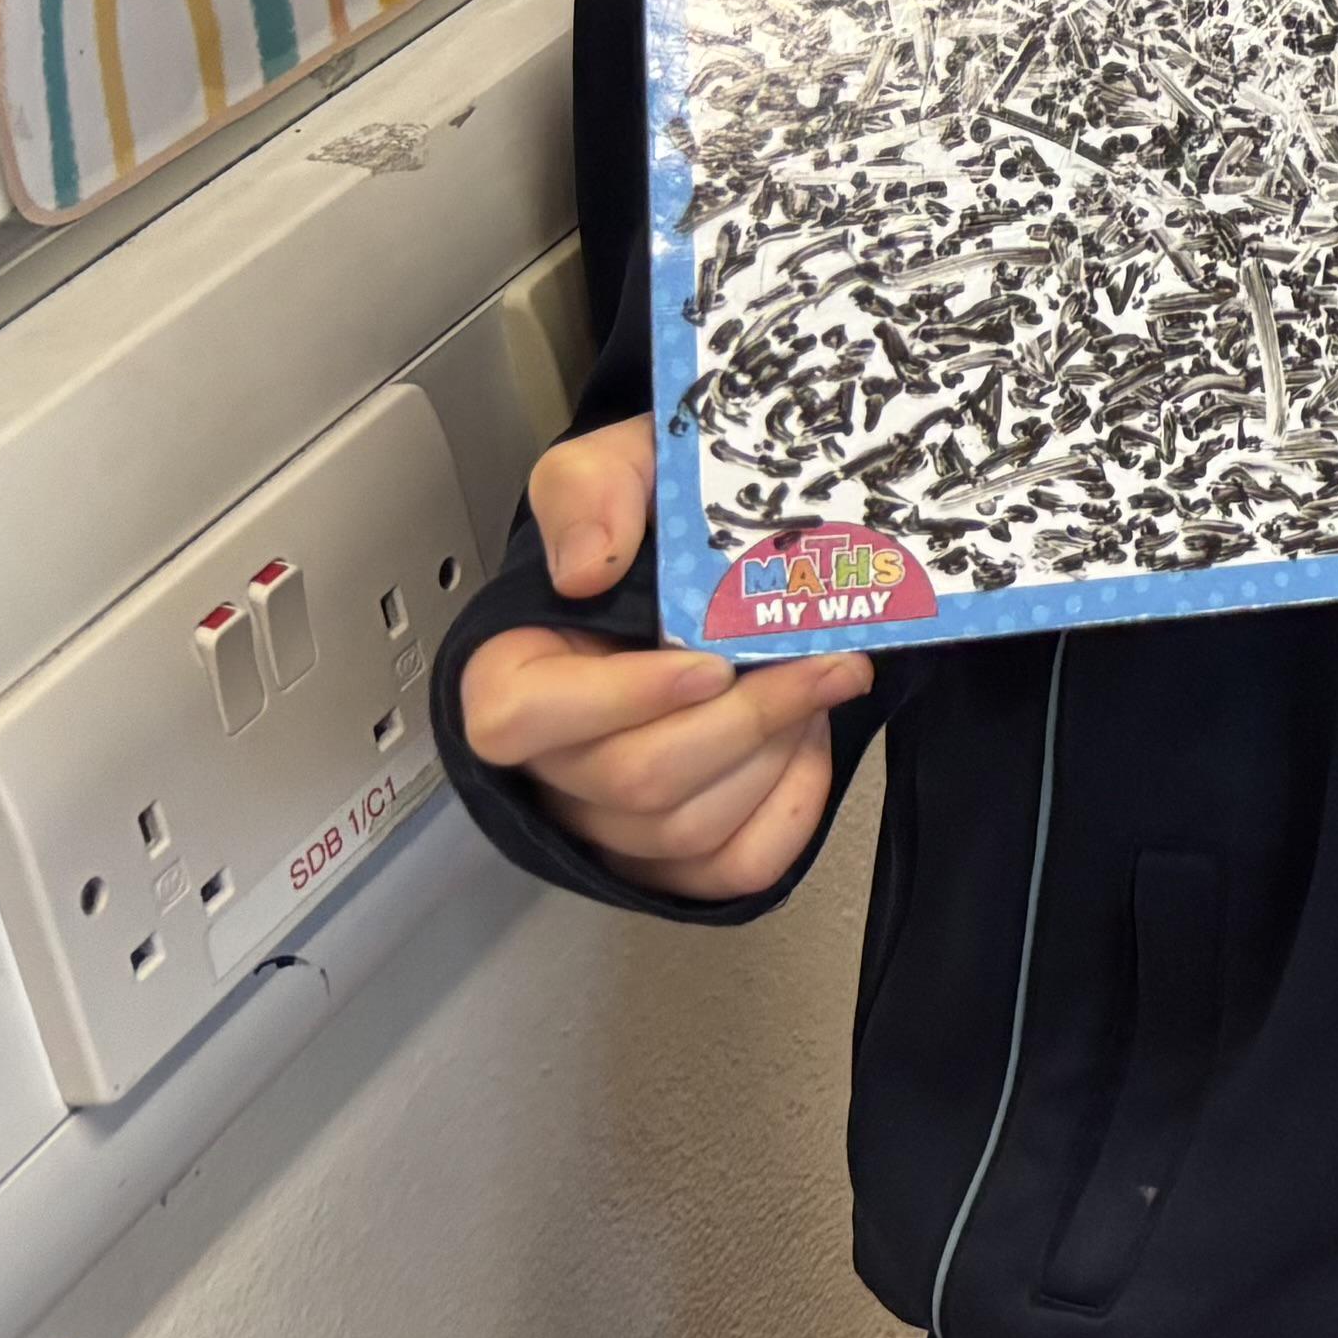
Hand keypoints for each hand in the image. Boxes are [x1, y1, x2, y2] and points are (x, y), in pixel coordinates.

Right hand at [450, 415, 866, 901]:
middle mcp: (550, 761)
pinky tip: (809, 749)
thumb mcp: (613, 468)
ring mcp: (606, 818)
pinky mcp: (672, 854)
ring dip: (776, 756)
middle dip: (749, 721)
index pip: (525, 721)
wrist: (707, 559)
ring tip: (818, 688)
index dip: (625, 699)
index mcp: (510, 674)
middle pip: (636, 781)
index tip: (711, 663)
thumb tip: (587, 565)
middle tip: (827, 662)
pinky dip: (789, 813)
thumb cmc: (647, 524)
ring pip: (689, 830)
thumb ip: (590, 491)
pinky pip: (731, 869)